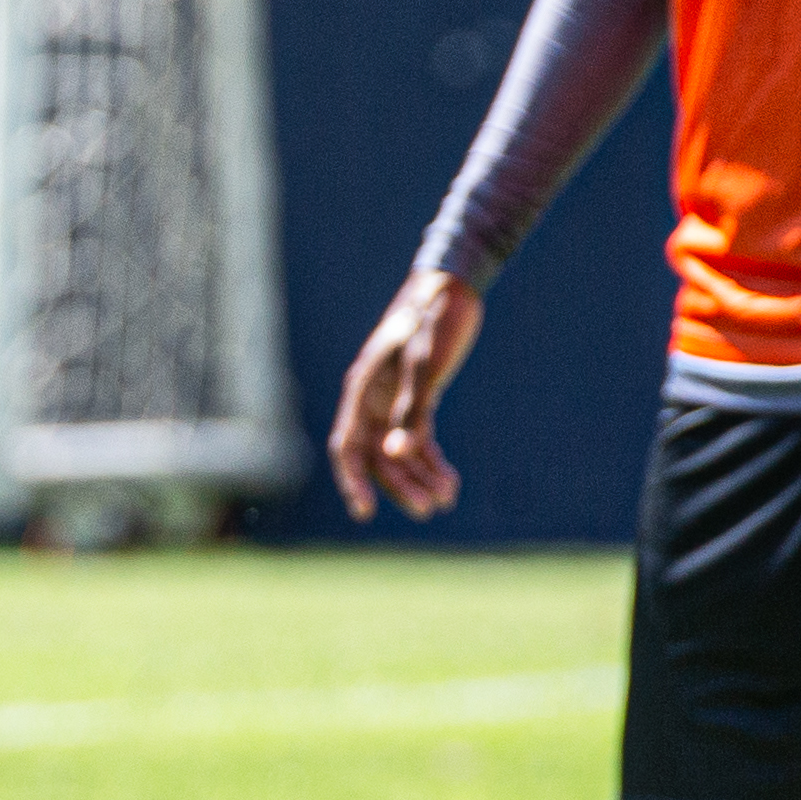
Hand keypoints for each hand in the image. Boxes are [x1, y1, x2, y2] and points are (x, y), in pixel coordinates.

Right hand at [326, 270, 485, 521]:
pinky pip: (418, 440)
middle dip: (399, 486)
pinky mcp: (417, 399)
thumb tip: (395, 455)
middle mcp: (372, 400)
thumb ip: (410, 411)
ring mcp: (392, 401)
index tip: (365, 512)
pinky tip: (450, 480)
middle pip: (376, 456)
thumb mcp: (423, 365)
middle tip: (428, 510)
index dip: (353, 481)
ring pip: (398, 453)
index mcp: (363, 389)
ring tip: (446, 498)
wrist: (452, 287)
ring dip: (419, 477)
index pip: (348, 446)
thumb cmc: (434, 320)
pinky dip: (432, 461)